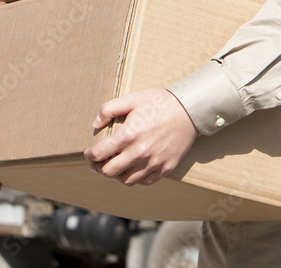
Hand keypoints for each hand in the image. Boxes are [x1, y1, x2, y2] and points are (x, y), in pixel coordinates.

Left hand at [83, 89, 198, 186]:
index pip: (99, 154)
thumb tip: (95, 124)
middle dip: (98, 167)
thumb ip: (109, 109)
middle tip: (98, 162)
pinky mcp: (166, 168)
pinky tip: (135, 168)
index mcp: (128, 135)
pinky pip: (145, 182)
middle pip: (108, 172)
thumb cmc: (160, 103)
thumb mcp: (132, 99)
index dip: (89, 155)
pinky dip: (137, 178)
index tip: (89, 153)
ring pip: (126, 181)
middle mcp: (139, 153)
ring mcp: (154, 163)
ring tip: (117, 166)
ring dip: (117, 175)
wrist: (190, 110)